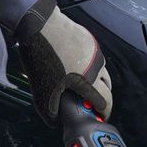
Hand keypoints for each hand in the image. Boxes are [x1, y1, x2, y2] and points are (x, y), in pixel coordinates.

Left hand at [15, 0, 111, 122]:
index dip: (103, 112)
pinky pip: (94, 58)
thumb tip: (54, 121)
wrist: (38, 25)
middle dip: (101, 97)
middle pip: (107, 88)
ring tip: (80, 83)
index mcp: (89, 82)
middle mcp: (96, 67)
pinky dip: (88, 65)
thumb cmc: (42, 57)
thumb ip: (50, 112)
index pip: (106, 103)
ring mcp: (94, 52)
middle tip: (90, 102)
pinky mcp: (89, 40)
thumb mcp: (42, 93)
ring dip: (96, 80)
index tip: (99, 115)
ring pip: (101, 72)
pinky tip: (73, 65)